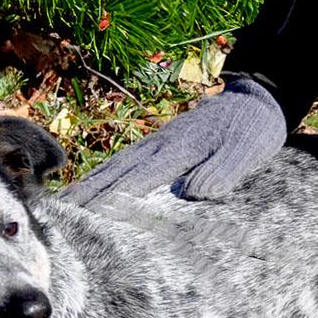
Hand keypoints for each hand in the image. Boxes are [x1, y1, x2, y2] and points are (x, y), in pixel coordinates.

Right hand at [62, 76, 286, 205]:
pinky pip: (123, 162)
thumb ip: (222, 171)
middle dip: (86, 197)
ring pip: (114, 167)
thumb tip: (193, 194)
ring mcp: (155, 142)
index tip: (86, 221)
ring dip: (87, 186)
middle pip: (114, 174)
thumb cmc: (253, 129)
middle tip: (59, 220)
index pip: (136, 181)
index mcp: (177, 151)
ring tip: (64, 206)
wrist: (257, 96)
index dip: (111, 202)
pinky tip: (92, 186)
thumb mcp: (247, 152)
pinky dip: (102, 175)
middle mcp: (158, 145)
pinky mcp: (158, 142)